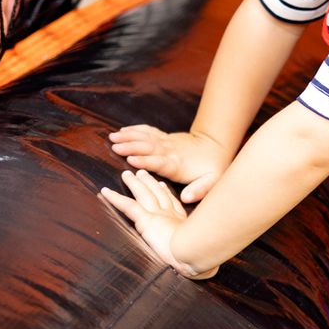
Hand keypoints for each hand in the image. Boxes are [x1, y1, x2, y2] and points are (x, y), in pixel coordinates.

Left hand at [100, 168, 218, 278]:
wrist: (195, 254)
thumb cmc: (200, 260)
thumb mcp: (203, 259)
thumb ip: (202, 262)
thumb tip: (209, 271)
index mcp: (183, 223)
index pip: (173, 205)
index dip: (166, 194)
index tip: (162, 185)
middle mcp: (170, 215)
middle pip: (158, 194)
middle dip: (150, 183)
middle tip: (143, 174)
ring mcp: (158, 215)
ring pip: (143, 194)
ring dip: (134, 183)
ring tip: (127, 174)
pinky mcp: (147, 220)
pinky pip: (127, 206)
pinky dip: (115, 198)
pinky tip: (104, 191)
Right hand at [108, 124, 231, 201]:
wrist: (216, 146)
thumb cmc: (212, 167)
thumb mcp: (211, 181)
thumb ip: (199, 190)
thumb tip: (187, 198)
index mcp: (176, 164)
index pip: (158, 163)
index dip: (145, 161)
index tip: (130, 160)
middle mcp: (169, 151)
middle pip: (147, 148)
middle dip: (130, 147)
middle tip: (115, 146)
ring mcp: (166, 142)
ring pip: (145, 138)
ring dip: (129, 137)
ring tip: (112, 137)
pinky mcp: (164, 137)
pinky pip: (148, 131)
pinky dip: (135, 130)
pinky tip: (122, 130)